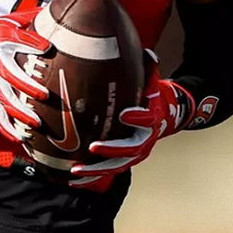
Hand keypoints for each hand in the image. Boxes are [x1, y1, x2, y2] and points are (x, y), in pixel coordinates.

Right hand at [0, 12, 50, 145]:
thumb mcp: (11, 20)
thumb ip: (33, 18)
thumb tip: (61, 10)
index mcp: (0, 39)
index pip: (16, 39)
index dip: (30, 43)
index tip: (47, 48)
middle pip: (8, 77)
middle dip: (26, 87)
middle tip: (44, 96)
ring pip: (1, 100)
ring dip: (18, 114)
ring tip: (35, 125)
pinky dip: (5, 127)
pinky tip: (18, 138)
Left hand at [70, 55, 192, 185]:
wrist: (160, 117)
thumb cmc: (149, 96)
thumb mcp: (152, 82)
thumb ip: (148, 68)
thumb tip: (147, 52)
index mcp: (152, 119)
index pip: (147, 119)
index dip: (138, 118)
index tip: (126, 114)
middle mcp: (144, 140)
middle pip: (131, 149)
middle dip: (112, 149)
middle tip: (93, 147)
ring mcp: (134, 153)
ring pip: (117, 165)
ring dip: (96, 169)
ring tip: (76, 169)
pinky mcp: (123, 161)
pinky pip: (107, 172)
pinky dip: (91, 177)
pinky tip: (72, 179)